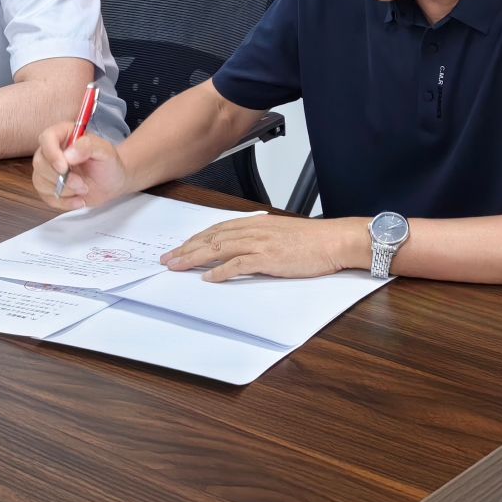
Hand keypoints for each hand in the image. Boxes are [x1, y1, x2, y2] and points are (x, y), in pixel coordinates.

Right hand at [33, 123, 128, 210]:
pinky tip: (79, 200)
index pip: (46, 138)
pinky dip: (64, 202)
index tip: (64, 167)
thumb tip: (68, 154)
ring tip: (84, 189)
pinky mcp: (48, 188)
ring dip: (64, 190)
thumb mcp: (105, 151)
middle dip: (61, 178)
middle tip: (81, 183)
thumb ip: (88, 147)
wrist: (112, 183)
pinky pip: (46, 197)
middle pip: (40, 163)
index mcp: (64, 134)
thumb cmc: (108, 163)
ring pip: (40, 181)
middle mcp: (52, 151)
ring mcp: (48, 170)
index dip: (52, 153)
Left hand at [161, 216, 365, 282]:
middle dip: (187, 248)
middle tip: (168, 259)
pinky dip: (221, 271)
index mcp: (256, 223)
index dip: (195, 239)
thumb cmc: (312, 240)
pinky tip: (208, 278)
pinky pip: (238, 264)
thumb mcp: (281, 233)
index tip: (179, 248)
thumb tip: (243, 248)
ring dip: (195, 258)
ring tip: (177, 267)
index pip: (217, 230)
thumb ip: (260, 238)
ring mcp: (260, 243)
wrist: (333, 240)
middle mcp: (254, 230)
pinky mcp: (268, 258)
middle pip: (212, 238)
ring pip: (219, 248)